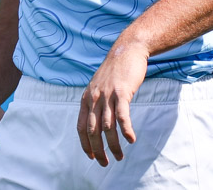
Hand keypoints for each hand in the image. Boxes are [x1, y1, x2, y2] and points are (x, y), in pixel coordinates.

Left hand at [77, 41, 148, 165]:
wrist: (127, 49)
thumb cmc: (115, 69)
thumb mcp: (99, 85)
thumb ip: (96, 101)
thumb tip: (97, 120)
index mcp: (87, 97)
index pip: (81, 127)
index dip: (85, 144)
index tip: (91, 156)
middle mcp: (94, 98)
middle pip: (93, 131)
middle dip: (97, 150)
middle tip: (105, 163)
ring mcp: (107, 95)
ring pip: (107, 127)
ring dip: (113, 145)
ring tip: (120, 156)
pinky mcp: (122, 92)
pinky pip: (122, 116)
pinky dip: (125, 130)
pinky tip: (130, 139)